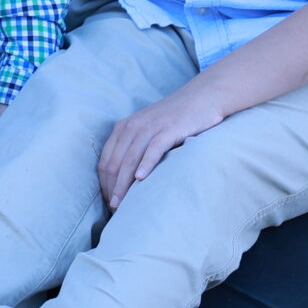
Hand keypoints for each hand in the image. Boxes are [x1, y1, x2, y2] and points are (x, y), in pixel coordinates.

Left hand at [96, 86, 227, 210]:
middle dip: (112, 188)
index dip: (104, 184)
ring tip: (122, 204)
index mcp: (123, 128)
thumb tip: (127, 182)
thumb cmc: (175, 120)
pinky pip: (153, 149)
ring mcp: (150, 127)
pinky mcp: (169, 129)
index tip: (108, 202)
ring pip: (130, 159)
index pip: (105, 161)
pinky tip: (141, 179)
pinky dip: (146, 164)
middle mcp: (133, 126)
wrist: (203, 97)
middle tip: (115, 209)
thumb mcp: (148, 131)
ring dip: (124, 184)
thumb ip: (135, 148)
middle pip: (114, 162)